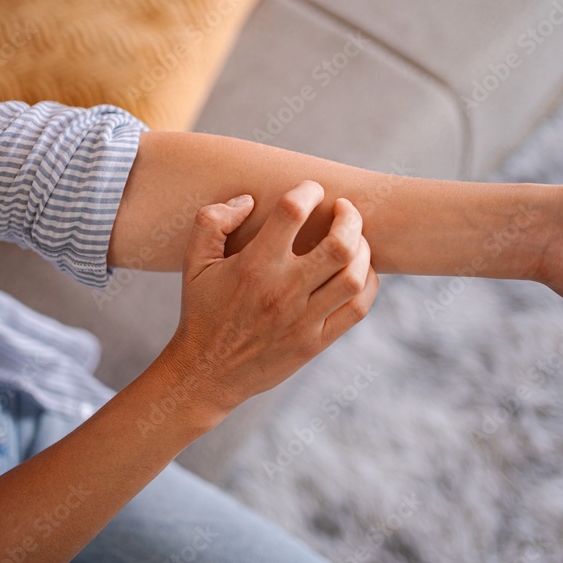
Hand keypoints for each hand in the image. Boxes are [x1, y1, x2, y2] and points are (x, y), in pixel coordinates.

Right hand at [156, 181, 379, 420]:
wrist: (206, 372)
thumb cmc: (201, 311)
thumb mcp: (194, 262)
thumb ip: (212, 221)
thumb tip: (249, 200)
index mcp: (253, 266)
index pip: (292, 212)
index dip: (308, 191)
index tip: (311, 190)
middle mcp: (282, 291)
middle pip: (339, 245)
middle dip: (350, 217)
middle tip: (345, 209)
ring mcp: (302, 319)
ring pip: (354, 276)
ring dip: (363, 249)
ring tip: (354, 239)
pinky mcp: (315, 342)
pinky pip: (357, 308)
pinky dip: (367, 283)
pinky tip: (359, 271)